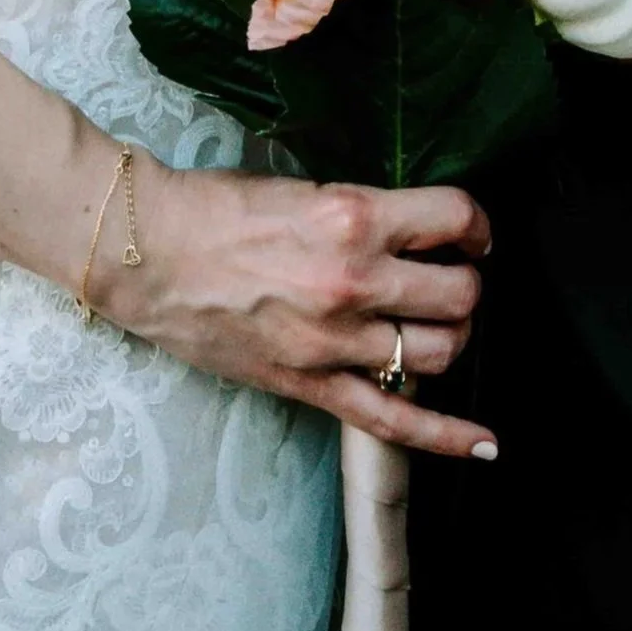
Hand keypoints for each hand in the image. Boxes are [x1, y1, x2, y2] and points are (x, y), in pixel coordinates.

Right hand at [104, 158, 498, 461]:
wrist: (147, 254)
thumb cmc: (215, 209)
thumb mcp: (303, 187)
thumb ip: (361, 212)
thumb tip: (409, 227)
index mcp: (353, 217)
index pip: (453, 218)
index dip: (476, 225)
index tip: (471, 233)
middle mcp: (354, 280)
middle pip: (458, 293)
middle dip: (464, 284)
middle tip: (448, 278)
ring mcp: (333, 340)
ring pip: (438, 352)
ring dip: (449, 338)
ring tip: (434, 326)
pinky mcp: (310, 385)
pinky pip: (392, 420)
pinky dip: (445, 436)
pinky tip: (484, 443)